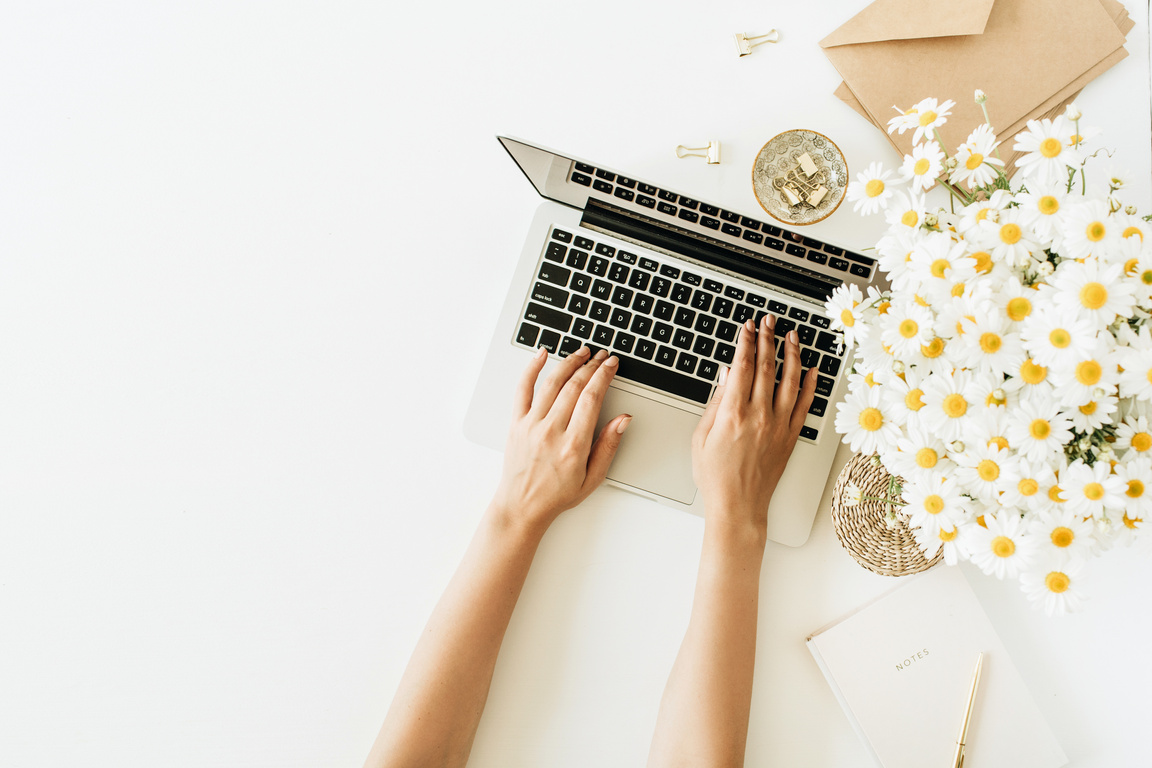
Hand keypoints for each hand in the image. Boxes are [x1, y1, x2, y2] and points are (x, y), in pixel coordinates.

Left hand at [490, 346, 630, 534]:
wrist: (522, 506)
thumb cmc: (557, 495)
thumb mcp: (592, 477)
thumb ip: (608, 446)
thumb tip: (623, 420)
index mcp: (573, 445)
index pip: (592, 398)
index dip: (604, 376)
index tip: (612, 364)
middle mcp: (551, 431)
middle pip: (574, 386)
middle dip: (591, 366)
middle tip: (602, 356)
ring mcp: (531, 425)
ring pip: (552, 382)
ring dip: (569, 362)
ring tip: (582, 352)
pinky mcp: (516, 423)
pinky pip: (522, 389)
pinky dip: (531, 369)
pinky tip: (541, 355)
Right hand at [691, 315, 817, 532]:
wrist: (738, 505)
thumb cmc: (715, 476)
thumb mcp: (702, 436)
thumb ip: (716, 402)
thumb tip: (727, 375)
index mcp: (733, 414)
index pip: (743, 367)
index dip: (745, 342)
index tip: (747, 327)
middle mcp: (759, 416)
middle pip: (767, 367)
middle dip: (767, 339)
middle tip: (768, 321)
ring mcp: (778, 426)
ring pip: (790, 381)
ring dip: (792, 354)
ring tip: (792, 336)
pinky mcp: (790, 437)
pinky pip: (805, 405)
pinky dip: (810, 385)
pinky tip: (813, 369)